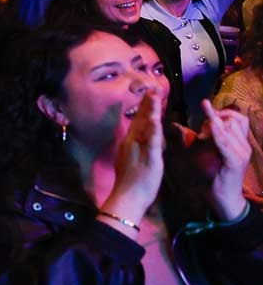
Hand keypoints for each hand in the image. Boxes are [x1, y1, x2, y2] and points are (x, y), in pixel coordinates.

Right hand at [101, 89, 165, 224]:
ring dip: (151, 109)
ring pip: (146, 126)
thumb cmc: (130, 182)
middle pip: (140, 118)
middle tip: (153, 87)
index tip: (149, 94)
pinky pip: (152, 142)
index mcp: (130, 143)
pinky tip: (157, 119)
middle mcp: (132, 142)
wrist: (127, 197)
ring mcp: (139, 149)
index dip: (144, 107)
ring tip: (155, 95)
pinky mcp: (149, 159)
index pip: (138, 121)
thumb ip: (135, 148)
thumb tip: (138, 139)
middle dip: (148, 102)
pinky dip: (154, 129)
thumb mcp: (130, 161)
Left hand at [199, 100, 250, 222]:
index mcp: (238, 142)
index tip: (206, 112)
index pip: (237, 118)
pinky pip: (226, 144)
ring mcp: (241, 153)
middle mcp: (243, 145)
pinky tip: (210, 127)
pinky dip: (218, 134)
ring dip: (214, 123)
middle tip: (202, 127)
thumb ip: (197, 139)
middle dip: (216, 117)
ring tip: (202, 130)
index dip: (222, 112)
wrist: (223, 199)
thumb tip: (176, 126)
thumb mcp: (204, 153)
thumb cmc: (212, 175)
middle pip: (234, 120)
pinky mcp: (234, 162)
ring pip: (231, 128)